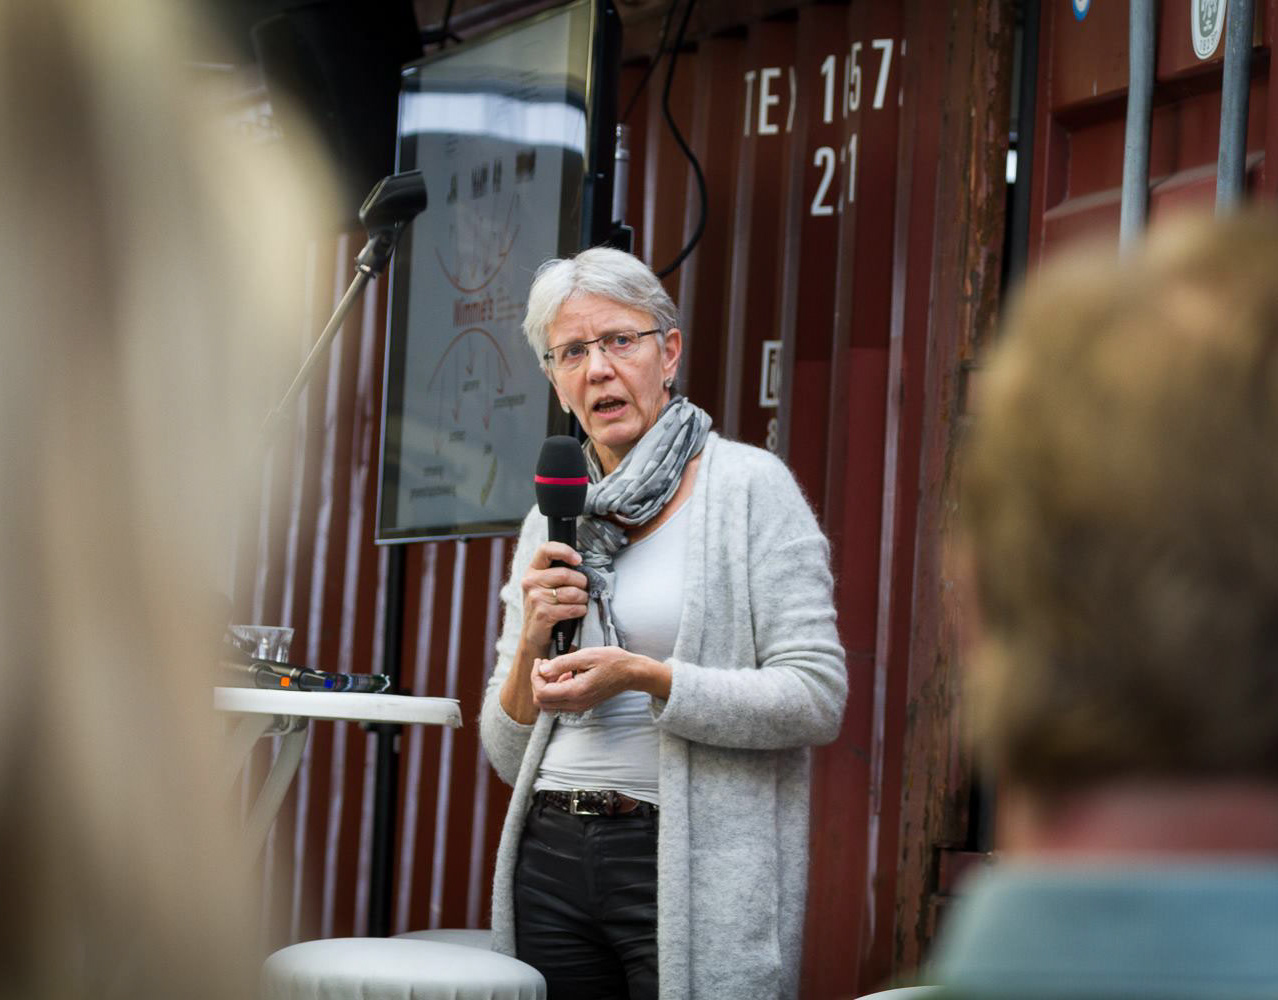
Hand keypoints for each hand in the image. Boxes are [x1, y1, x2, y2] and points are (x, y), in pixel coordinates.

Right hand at [520, 541, 588, 652]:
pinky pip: (571, 608)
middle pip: (565, 574)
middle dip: (582, 582)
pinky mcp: (543, 614)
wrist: (534, 636)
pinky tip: (579, 611)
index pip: (545, 549)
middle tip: (585, 589)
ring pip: (572, 592)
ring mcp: (535, 598)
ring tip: (582, 601)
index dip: (564, 551)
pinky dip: (580, 610)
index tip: (579, 560)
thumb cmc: (545, 607)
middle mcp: (530, 582)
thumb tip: (581, 564)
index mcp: (532, 571)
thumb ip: (557, 573)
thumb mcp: (544, 586)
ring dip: (583, 598)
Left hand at [531, 646, 667, 713]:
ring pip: (549, 704)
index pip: (541, 692)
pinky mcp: (582, 704)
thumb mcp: (586, 655)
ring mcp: (579, 706)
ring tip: (554, 667)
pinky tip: (565, 674)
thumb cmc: (612, 661)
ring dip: (546, 686)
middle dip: (538, 683)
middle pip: (541, 702)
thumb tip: (542, 669)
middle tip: (544, 664)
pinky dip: (556, 689)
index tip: (540, 661)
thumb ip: (561, 663)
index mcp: (575, 691)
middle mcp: (576, 704)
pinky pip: (560, 702)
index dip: (535, 677)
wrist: (631, 673)